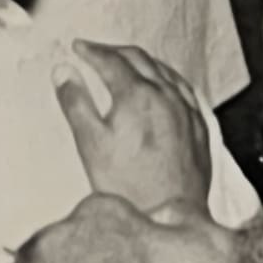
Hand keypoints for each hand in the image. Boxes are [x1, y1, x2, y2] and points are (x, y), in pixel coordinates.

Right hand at [53, 41, 212, 213]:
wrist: (170, 215)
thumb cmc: (127, 184)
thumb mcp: (90, 143)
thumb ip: (75, 102)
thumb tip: (63, 70)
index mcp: (137, 94)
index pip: (111, 60)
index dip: (91, 51)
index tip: (78, 47)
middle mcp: (166, 95)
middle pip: (139, 59)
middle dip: (114, 51)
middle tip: (96, 51)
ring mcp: (187, 109)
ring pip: (164, 71)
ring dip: (142, 61)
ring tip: (126, 62)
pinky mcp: (200, 126)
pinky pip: (184, 89)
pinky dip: (167, 78)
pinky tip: (163, 85)